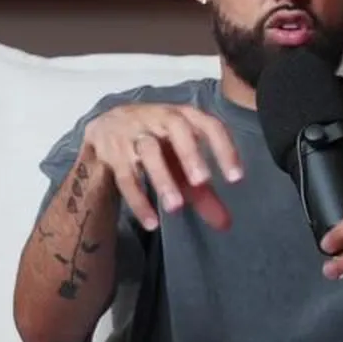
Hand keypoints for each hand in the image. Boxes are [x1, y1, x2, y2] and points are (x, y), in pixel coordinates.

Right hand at [82, 104, 243, 231]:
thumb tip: (226, 224)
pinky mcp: (112, 152)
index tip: (236, 178)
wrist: (105, 126)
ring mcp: (134, 133)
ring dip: (162, 179)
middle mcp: (160, 119)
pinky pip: (126, 176)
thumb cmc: (155, 142)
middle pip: (177, 129)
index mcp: (184, 117)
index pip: (209, 125)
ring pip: (148, 151)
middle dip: (190, 155)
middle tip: (202, 182)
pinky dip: (138, 200)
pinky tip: (151, 222)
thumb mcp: (180, 161)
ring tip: (175, 207)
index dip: (224, 148)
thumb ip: (202, 191)